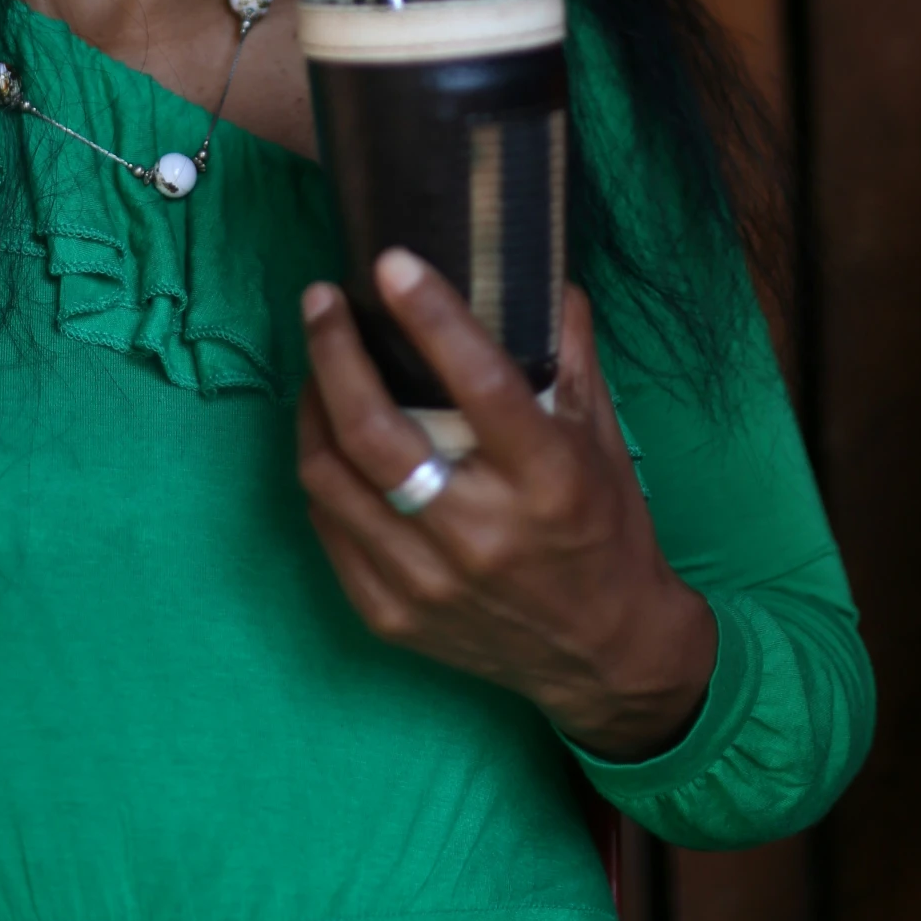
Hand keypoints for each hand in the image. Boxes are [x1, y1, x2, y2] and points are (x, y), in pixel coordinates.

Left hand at [297, 249, 716, 759]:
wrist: (607, 659)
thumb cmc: (606, 532)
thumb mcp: (604, 441)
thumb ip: (569, 355)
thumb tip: (542, 275)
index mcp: (547, 481)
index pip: (480, 385)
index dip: (430, 316)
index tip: (391, 261)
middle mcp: (481, 534)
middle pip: (373, 432)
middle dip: (333, 351)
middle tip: (322, 299)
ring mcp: (426, 582)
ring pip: (331, 476)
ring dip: (312, 405)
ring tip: (318, 362)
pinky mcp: (391, 615)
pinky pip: (327, 526)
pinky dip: (322, 469)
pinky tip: (329, 435)